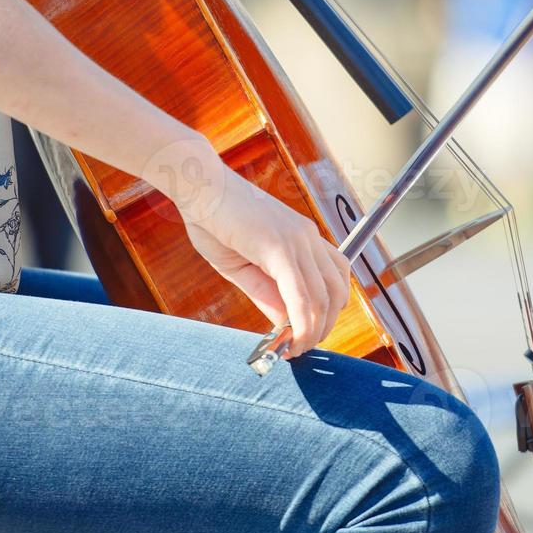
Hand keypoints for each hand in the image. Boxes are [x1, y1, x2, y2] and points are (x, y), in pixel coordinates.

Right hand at [179, 165, 350, 357]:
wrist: (197, 184)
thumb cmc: (214, 220)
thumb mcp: (243, 265)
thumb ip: (266, 292)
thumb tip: (285, 324)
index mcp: (303, 237)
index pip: (334, 279)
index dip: (327, 312)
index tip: (307, 335)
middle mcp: (308, 237)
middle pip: (336, 291)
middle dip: (324, 326)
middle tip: (303, 348)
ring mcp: (297, 240)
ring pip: (322, 297)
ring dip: (313, 330)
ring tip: (296, 349)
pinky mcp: (279, 247)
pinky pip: (300, 294)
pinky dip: (300, 323)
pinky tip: (290, 339)